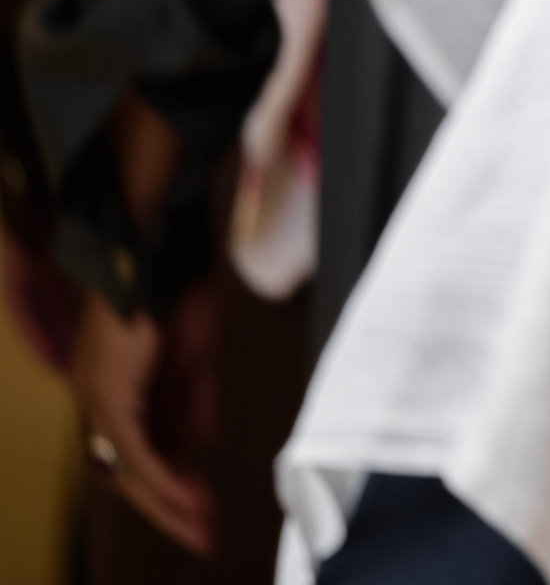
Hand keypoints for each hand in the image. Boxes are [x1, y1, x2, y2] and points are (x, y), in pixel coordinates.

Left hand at [72, 289, 215, 555]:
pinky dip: (163, 480)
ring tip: (203, 526)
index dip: (176, 485)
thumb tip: (202, 443)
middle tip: (205, 535)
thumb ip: (197, 403)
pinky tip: (187, 498)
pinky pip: (134, 453)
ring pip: (130, 470)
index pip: (148, 451)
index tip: (206, 510)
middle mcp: (104, 400)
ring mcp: (101, 399)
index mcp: (125, 390)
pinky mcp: (108, 396)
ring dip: (169, 503)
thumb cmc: (178, 290)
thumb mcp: (199, 358)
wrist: (160, 255)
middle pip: (133, 472)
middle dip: (172, 509)